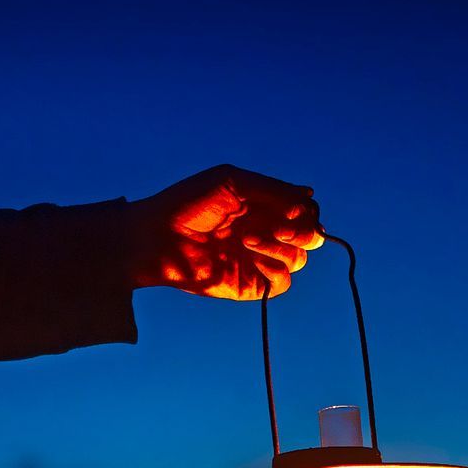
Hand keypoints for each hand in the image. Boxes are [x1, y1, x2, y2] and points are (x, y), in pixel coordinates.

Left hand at [128, 164, 323, 299]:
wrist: (158, 236)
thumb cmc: (189, 202)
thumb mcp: (232, 182)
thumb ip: (273, 190)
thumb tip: (310, 196)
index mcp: (264, 207)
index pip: (305, 211)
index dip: (306, 210)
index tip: (293, 207)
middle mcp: (267, 234)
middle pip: (310, 237)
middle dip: (304, 231)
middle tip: (280, 227)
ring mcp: (260, 260)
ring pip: (299, 260)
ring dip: (281, 247)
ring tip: (248, 238)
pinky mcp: (251, 284)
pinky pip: (282, 283)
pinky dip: (275, 269)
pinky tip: (250, 254)